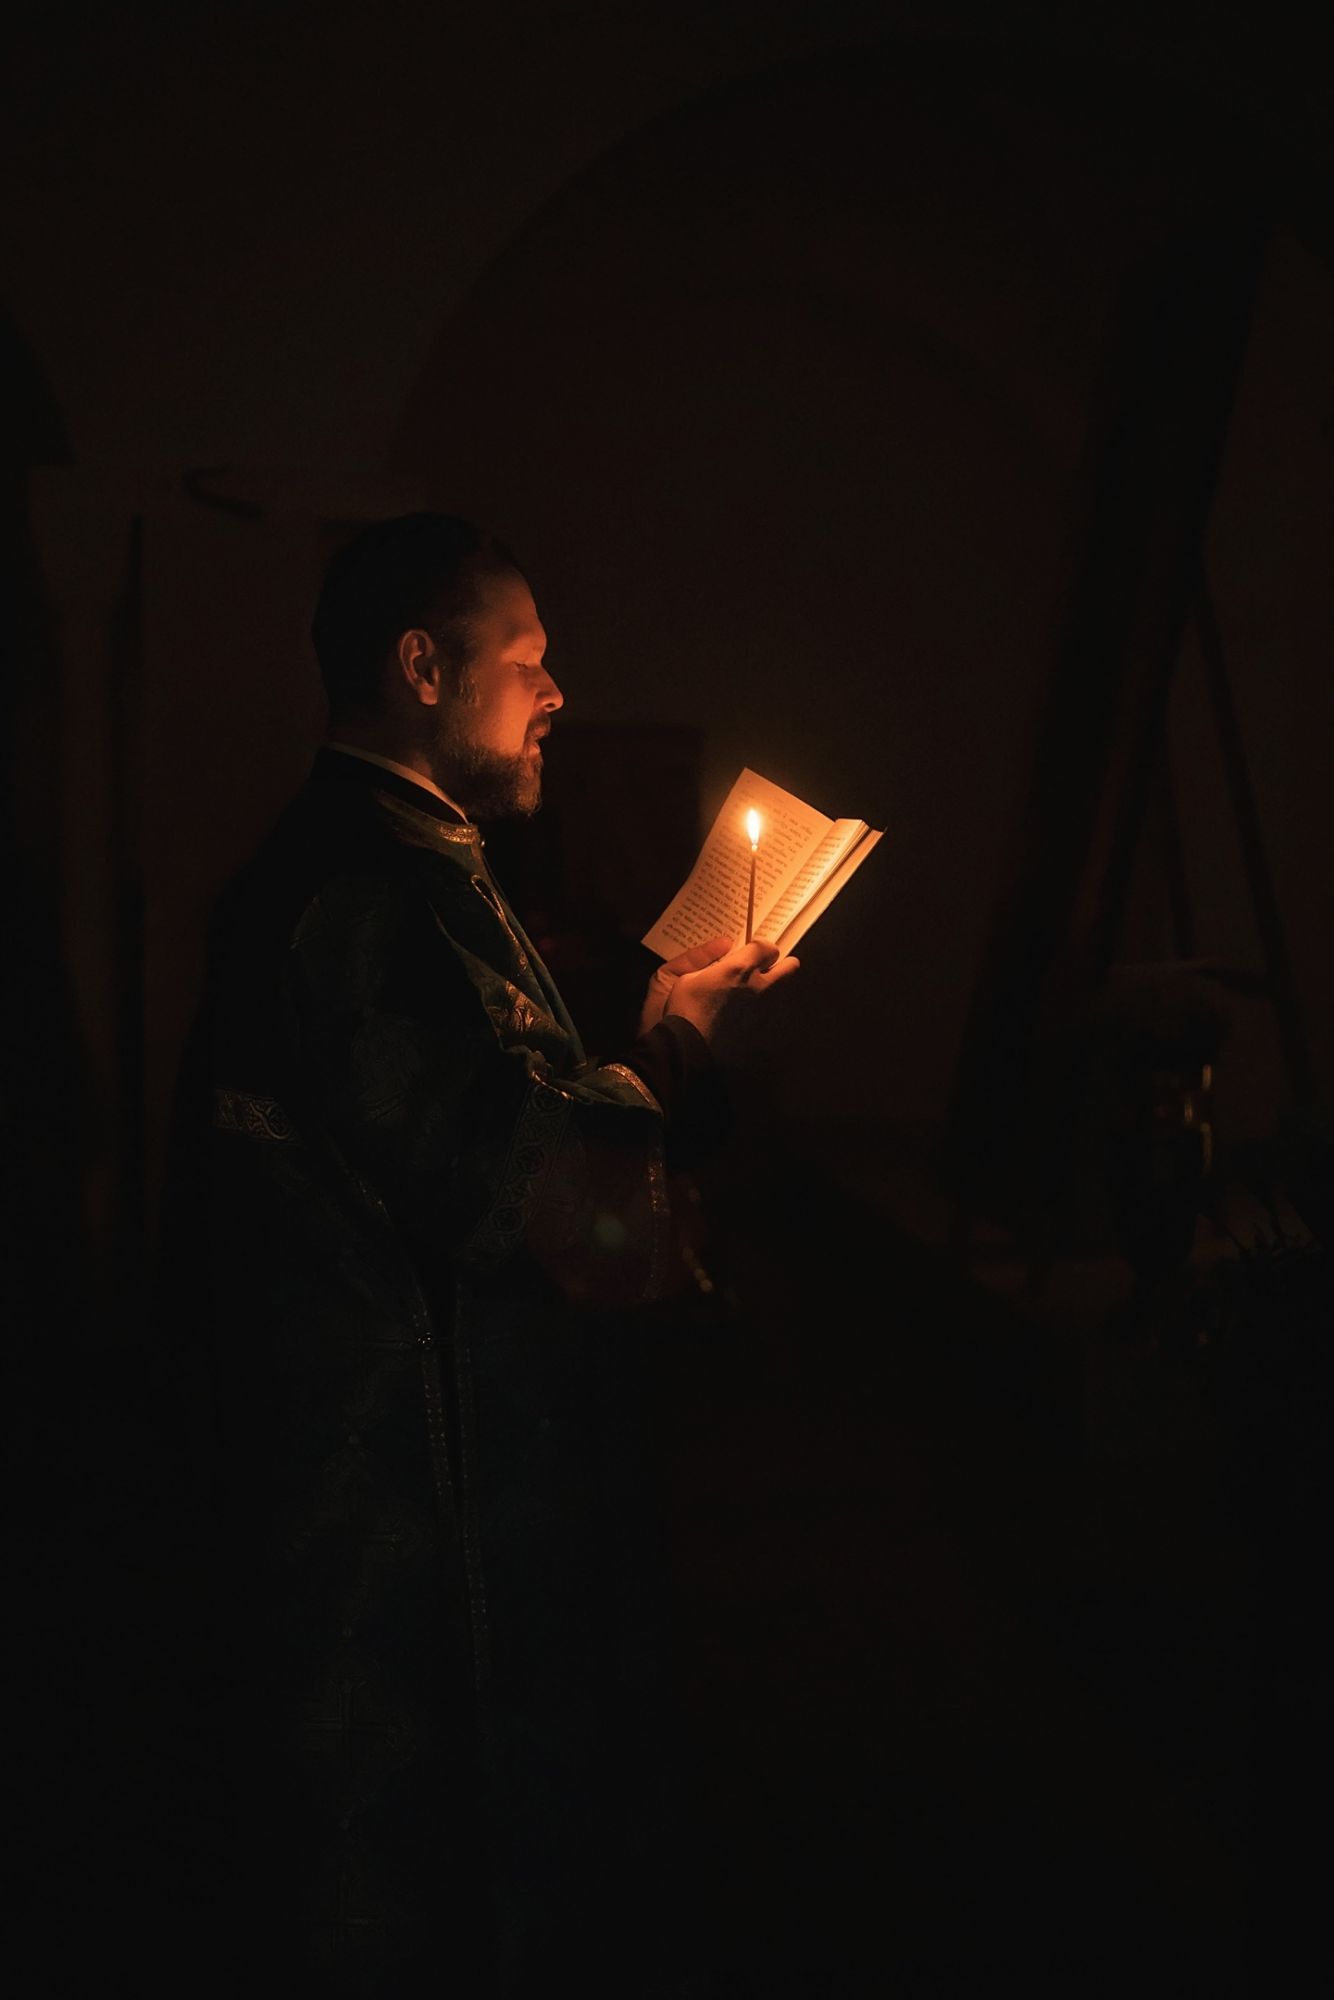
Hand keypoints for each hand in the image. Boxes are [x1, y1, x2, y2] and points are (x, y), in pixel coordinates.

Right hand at [639, 933, 798, 1044]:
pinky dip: (766, 1013)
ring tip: (754, 997)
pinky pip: (773, 1015)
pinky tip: (749, 1019)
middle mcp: (759, 986)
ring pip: (783, 992)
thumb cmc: (684, 1011)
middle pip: (790, 967)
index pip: (767, 947)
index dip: (761, 949)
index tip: (753, 953)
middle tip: (765, 970)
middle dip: (780, 965)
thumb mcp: (688, 978)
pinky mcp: (765, 1030)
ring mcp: (765, 1010)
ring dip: (773, 989)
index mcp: (740, 968)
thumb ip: (710, 964)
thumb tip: (723, 956)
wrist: (689, 1048)